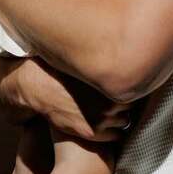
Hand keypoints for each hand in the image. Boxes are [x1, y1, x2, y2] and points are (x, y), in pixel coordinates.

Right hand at [8, 58, 133, 141]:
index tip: (129, 82)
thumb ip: (103, 55)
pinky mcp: (92, 133)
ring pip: (125, 121)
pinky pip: (116, 136)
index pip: (136, 85)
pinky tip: (108, 125)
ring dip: (121, 117)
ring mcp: (101, 119)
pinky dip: (113, 132)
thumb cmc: (61, 68)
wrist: (37, 89)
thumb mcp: (86, 58)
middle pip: (132, 104)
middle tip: (119, 98)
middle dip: (127, 101)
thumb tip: (117, 37)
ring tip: (114, 112)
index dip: (131, 84)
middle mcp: (109, 101)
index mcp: (111, 80)